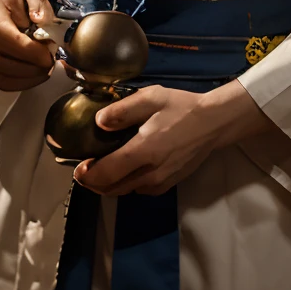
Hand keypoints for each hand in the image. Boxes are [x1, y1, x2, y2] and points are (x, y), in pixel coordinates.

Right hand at [0, 0, 56, 92]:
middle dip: (32, 67)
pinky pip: (2, 82)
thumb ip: (36, 2)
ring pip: (2, 77)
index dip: (32, 52)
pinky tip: (37, 75)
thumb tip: (39, 20)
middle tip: (51, 62)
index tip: (50, 54)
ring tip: (45, 69)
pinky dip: (22, 83)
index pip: (10, 41)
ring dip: (28, 78)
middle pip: (4, 63)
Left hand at [74, 78, 270, 195]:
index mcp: (143, 151)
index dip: (87, 175)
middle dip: (93, 183)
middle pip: (111, 188)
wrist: (212, 123)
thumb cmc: (181, 108)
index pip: (106, 173)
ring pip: (124, 191)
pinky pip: (139, 190)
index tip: (78, 168)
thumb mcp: (151, 98)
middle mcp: (150, 173)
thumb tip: (99, 122)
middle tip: (84, 171)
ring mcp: (160, 182)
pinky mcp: (167, 185)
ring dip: (108, 185)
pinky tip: (124, 170)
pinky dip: (126, 184)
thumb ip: (122, 110)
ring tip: (100, 170)